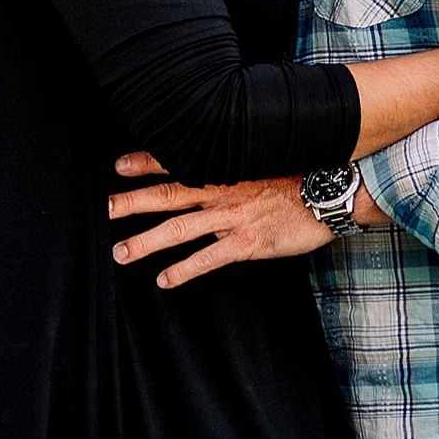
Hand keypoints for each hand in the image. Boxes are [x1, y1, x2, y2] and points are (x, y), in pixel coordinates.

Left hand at [107, 151, 329, 286]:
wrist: (332, 191)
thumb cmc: (301, 175)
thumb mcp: (265, 158)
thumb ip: (238, 164)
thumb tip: (217, 163)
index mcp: (225, 168)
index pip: (178, 162)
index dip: (146, 163)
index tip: (119, 166)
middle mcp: (222, 191)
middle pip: (168, 196)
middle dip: (132, 202)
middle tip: (106, 209)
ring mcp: (232, 217)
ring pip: (179, 230)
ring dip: (146, 242)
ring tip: (121, 253)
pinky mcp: (247, 242)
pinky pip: (208, 259)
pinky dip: (183, 270)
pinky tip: (164, 280)